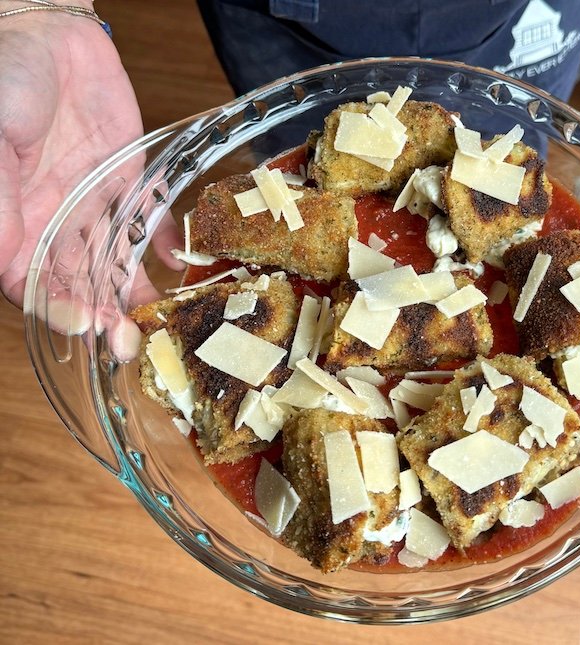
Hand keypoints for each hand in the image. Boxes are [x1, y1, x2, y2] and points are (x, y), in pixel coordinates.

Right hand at [0, 10, 180, 357]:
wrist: (48, 37)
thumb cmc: (4, 80)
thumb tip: (4, 263)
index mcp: (14, 220)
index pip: (33, 283)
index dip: (57, 309)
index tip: (88, 328)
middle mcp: (54, 221)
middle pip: (77, 283)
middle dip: (101, 315)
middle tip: (132, 340)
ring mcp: (92, 204)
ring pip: (113, 261)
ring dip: (133, 292)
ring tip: (158, 317)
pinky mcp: (128, 183)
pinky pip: (146, 222)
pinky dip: (162, 245)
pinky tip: (180, 266)